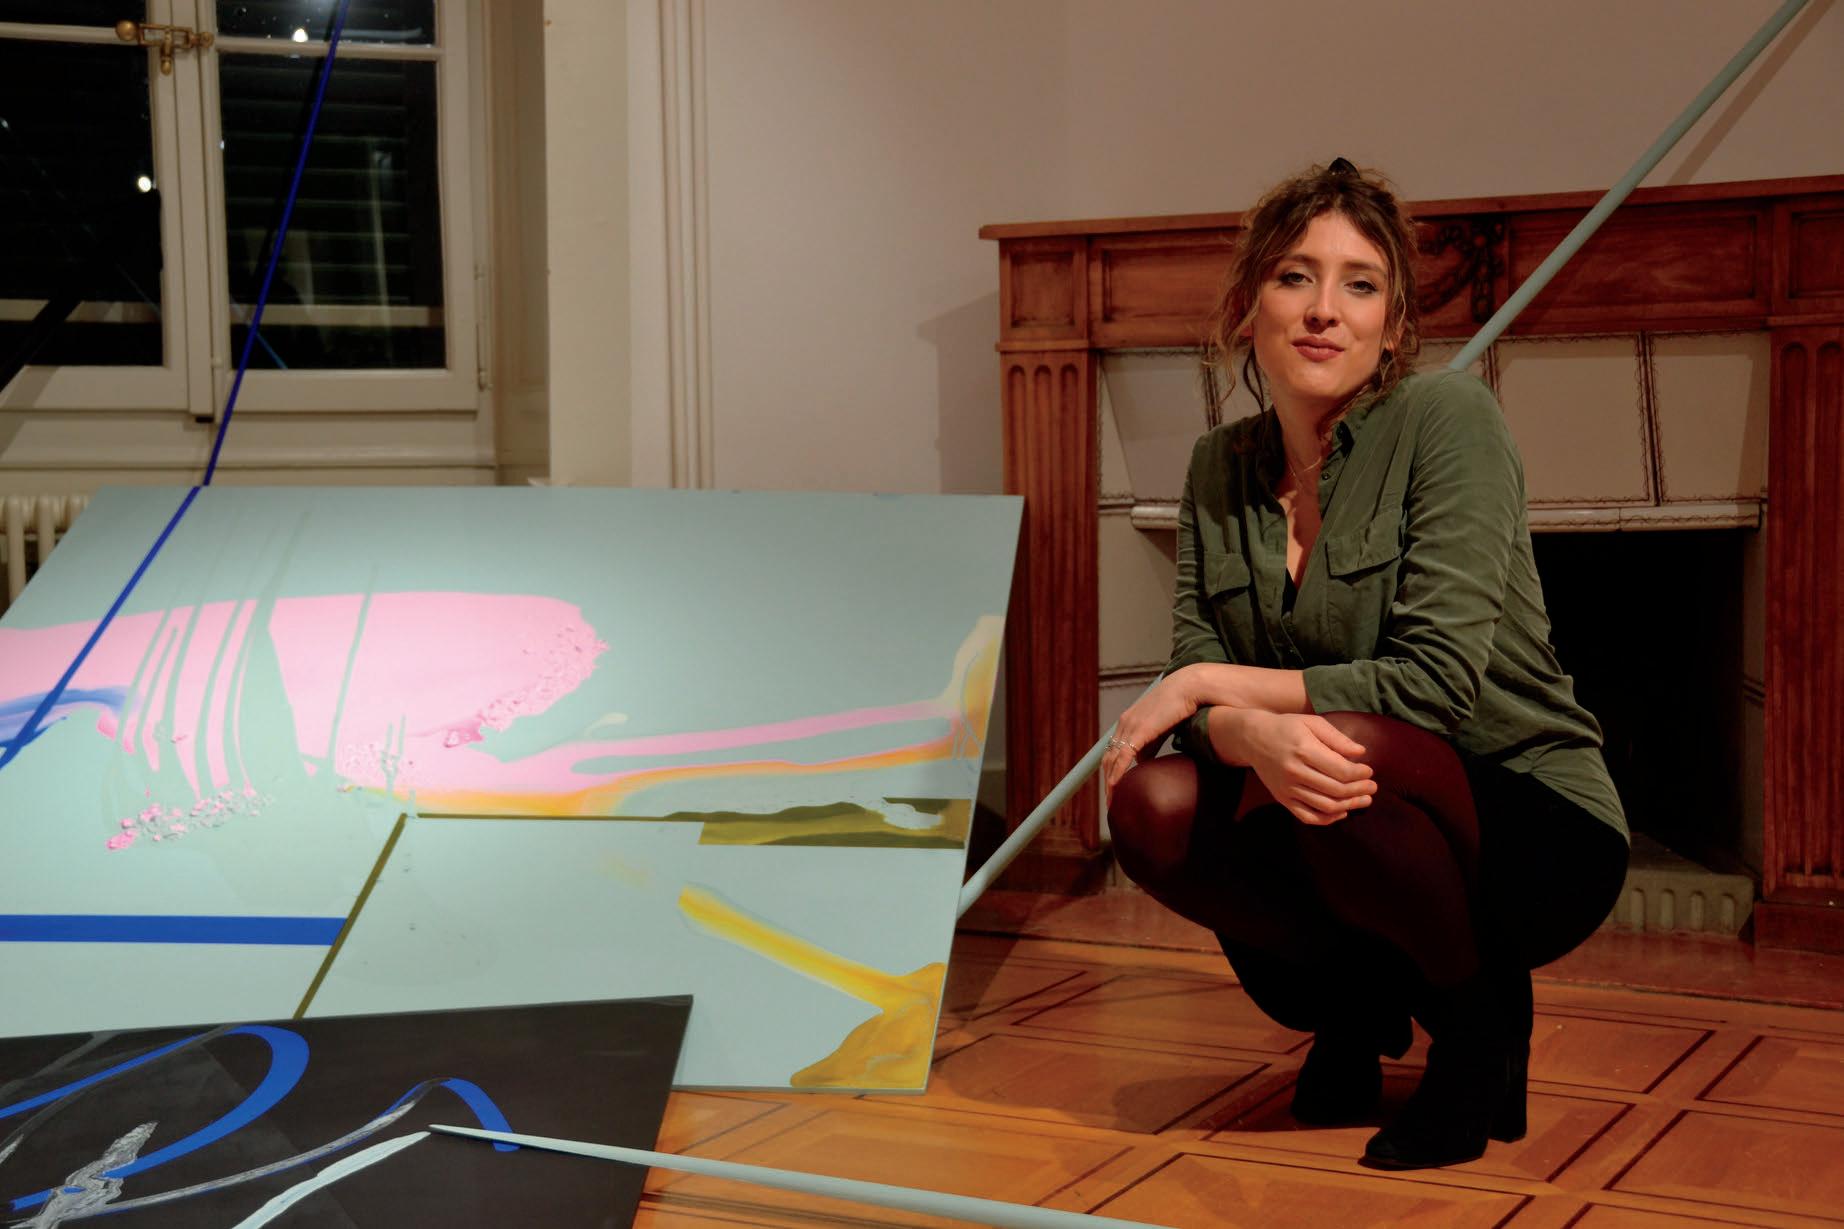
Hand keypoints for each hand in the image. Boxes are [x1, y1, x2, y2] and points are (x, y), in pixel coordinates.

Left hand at [1101, 674, 1197, 798]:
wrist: (1187, 688)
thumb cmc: (1177, 707)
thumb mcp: (1160, 729)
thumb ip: (1150, 745)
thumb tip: (1143, 764)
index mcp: (1127, 723)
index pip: (1112, 751)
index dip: (1111, 771)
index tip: (1113, 789)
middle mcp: (1124, 724)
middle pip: (1108, 758)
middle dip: (1108, 781)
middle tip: (1111, 802)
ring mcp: (1130, 726)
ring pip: (1112, 759)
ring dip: (1110, 782)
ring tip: (1112, 801)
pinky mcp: (1139, 730)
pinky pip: (1123, 756)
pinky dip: (1117, 773)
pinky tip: (1115, 786)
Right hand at [1223, 710, 1375, 825]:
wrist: (1252, 738)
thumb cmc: (1287, 727)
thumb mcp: (1312, 723)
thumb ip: (1337, 738)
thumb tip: (1361, 752)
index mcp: (1304, 750)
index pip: (1341, 770)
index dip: (1360, 774)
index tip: (1369, 771)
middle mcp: (1295, 772)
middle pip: (1336, 790)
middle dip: (1359, 790)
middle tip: (1372, 787)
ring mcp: (1287, 788)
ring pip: (1325, 806)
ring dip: (1349, 806)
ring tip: (1363, 800)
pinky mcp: (1282, 799)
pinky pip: (1308, 816)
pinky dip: (1328, 819)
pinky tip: (1341, 812)